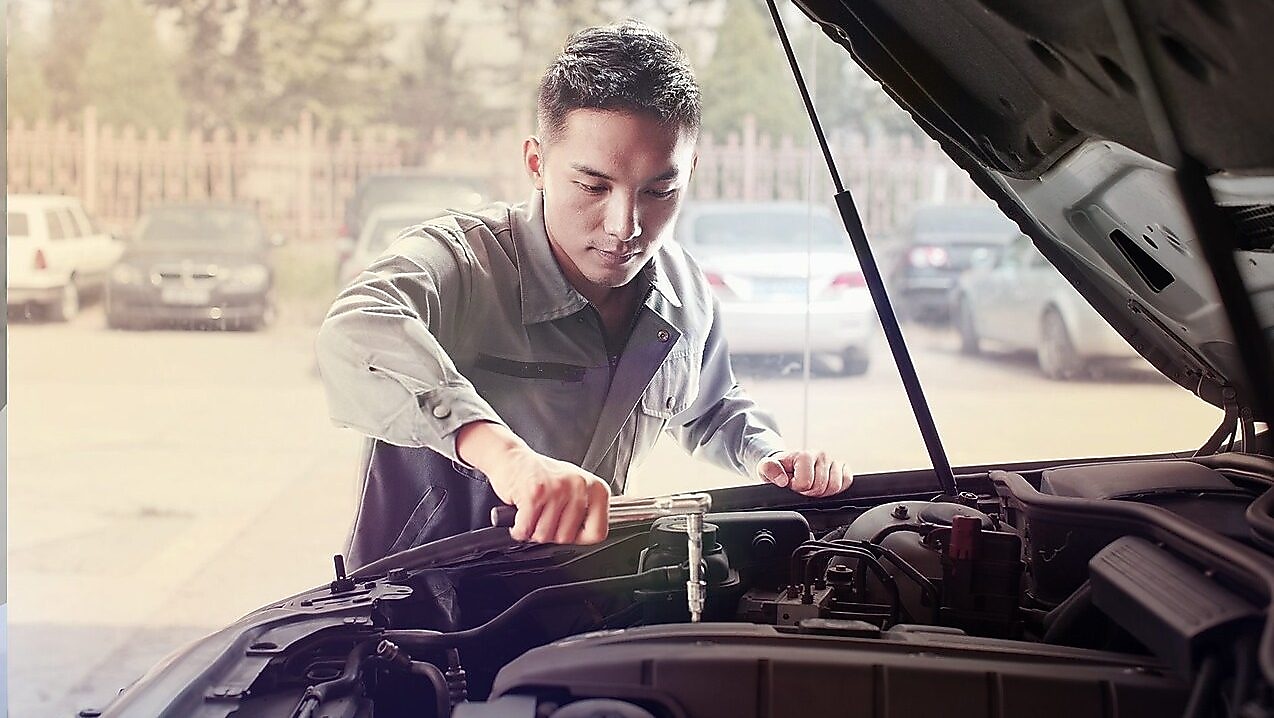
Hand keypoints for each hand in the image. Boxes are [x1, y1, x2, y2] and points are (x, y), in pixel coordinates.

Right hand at [457, 422, 610, 543]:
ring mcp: (558, 489)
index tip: (567, 529)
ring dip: (532, 531)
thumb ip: (585, 512)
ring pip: (544, 535)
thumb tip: (588, 537)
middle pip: (566, 537)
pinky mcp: (535, 493)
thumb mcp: (573, 490)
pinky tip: (520, 517)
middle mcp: (580, 486)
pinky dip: (518, 529)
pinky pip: (525, 529)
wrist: (511, 457)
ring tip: (532, 513)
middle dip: (550, 534)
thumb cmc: (541, 475)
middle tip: (543, 517)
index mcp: (596, 488)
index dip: (578, 538)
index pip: (597, 533)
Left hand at [757, 450, 851, 497]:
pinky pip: (847, 481)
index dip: (798, 489)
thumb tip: (782, 480)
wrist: (786, 464)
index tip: (792, 485)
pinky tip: (824, 486)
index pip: (807, 482)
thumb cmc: (778, 467)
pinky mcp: (841, 466)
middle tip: (801, 487)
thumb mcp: (766, 468)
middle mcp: (820, 455)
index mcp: (804, 455)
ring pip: (836, 486)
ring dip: (823, 492)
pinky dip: (837, 488)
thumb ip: (769, 470)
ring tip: (811, 487)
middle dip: (809, 492)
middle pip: (822, 486)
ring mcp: (832, 460)